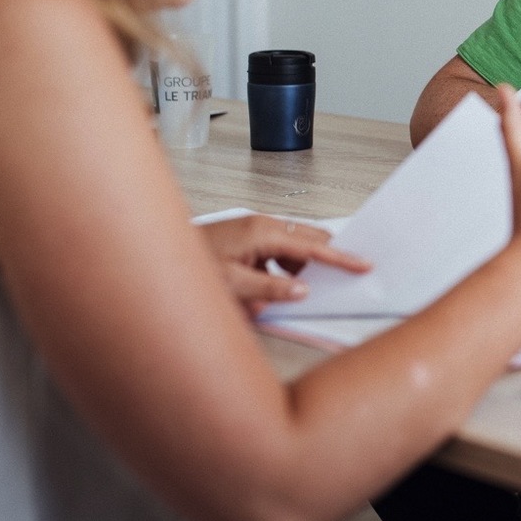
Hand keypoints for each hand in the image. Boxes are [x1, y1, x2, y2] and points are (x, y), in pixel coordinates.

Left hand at [201, 215, 370, 318]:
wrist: (158, 256)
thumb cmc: (188, 265)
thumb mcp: (231, 284)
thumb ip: (270, 288)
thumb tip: (302, 290)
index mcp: (262, 232)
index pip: (311, 246)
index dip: (340, 257)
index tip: (362, 264)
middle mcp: (260, 226)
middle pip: (307, 241)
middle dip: (325, 260)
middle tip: (342, 278)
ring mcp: (253, 231)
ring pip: (292, 250)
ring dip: (297, 271)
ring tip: (289, 294)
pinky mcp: (246, 240)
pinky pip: (275, 254)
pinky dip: (280, 272)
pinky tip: (270, 290)